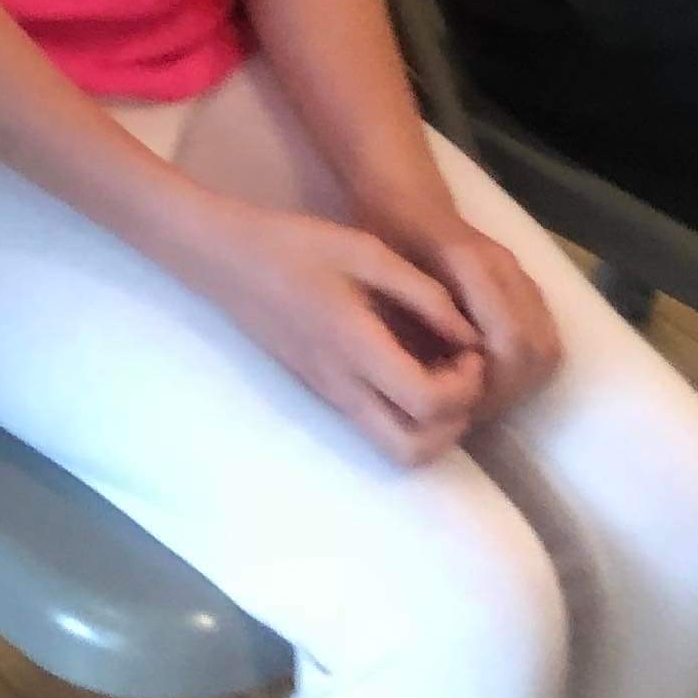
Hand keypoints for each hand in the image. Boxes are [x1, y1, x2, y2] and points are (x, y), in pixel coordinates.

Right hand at [197, 207, 484, 465]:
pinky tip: (410, 368)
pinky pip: (378, 428)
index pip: (427, 403)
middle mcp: (344, 387)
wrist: (228, 260)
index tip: (469, 348)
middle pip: (415, 451)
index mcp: (356, 348)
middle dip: (455, 424)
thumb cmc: (296, 246)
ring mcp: (331, 397)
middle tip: (461, 375)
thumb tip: (470, 334)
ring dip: (433, 428)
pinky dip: (409, 417)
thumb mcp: (365, 251)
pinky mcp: (324, 395)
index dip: (465, 385)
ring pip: (397, 449)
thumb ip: (423, 293)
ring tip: (440, 376)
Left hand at [404, 214, 561, 424]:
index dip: (492, 383)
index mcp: (472, 263)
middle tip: (470, 410)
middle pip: (537, 352)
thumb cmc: (387, 236)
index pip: (510, 342)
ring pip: (547, 349)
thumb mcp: (385, 273)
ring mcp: (522, 277)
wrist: (406, 200)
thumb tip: (435, 376)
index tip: (461, 406)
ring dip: (521, 383)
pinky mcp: (528, 290)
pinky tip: (491, 378)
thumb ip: (415, 316)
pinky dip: (527, 368)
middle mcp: (507, 270)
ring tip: (480, 398)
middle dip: (508, 390)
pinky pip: (546, 339)